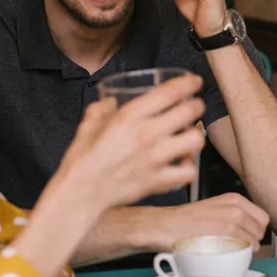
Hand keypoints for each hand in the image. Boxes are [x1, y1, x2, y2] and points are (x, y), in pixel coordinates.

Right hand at [53, 74, 206, 211]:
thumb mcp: (87, 126)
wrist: (80, 194)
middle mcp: (146, 135)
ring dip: (195, 134)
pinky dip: (189, 166)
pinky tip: (182, 162)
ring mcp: (155, 159)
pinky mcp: (158, 181)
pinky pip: (188, 171)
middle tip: (194, 106)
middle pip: (189, 112)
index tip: (194, 82)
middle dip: (196, 105)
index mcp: (129, 117)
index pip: (170, 92)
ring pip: (194, 140)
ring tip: (189, 134)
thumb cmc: (81, 161)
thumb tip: (109, 102)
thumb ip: (100, 109)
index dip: (188, 84)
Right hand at [156, 193, 269, 248]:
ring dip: (244, 250)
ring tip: (227, 251)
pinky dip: (238, 256)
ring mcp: (232, 219)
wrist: (165, 225)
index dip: (255, 231)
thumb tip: (247, 232)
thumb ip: (232, 215)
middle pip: (260, 232)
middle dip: (251, 241)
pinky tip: (224, 254)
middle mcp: (236, 206)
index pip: (263, 218)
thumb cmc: (185, 222)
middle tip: (235, 246)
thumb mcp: (214, 209)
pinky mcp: (226, 232)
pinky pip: (245, 249)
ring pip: (255, 243)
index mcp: (234, 199)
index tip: (246, 237)